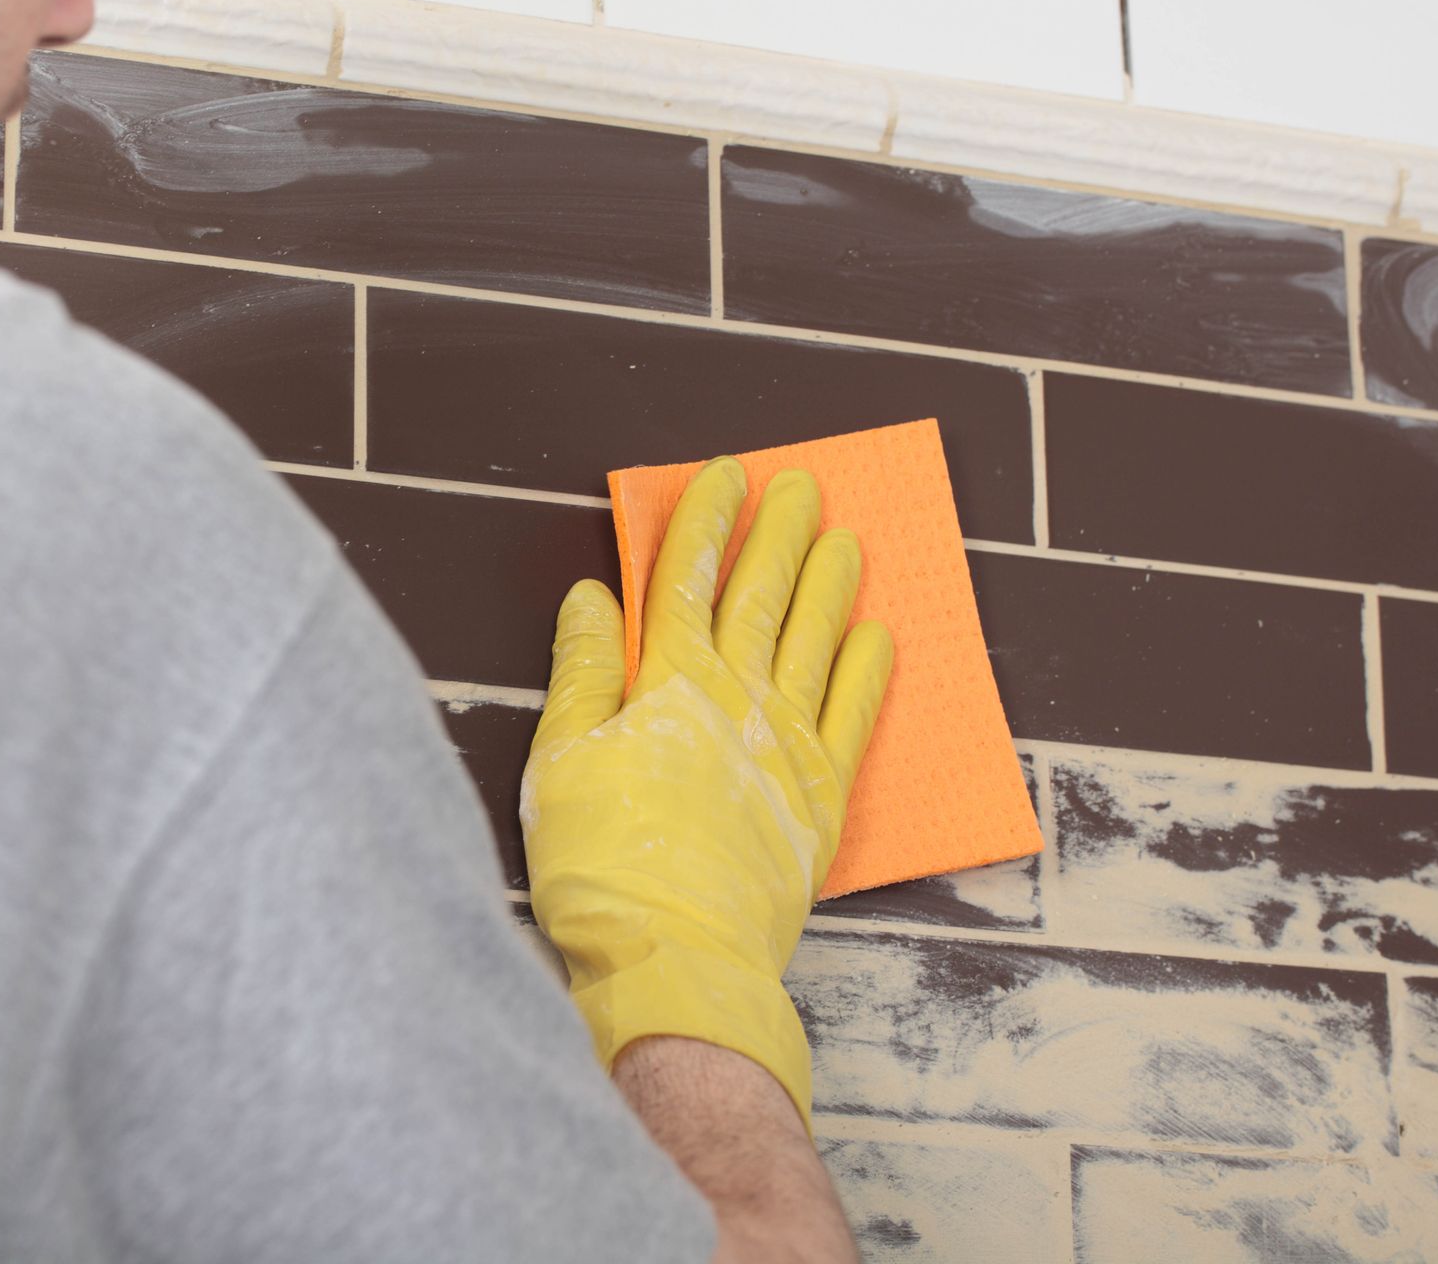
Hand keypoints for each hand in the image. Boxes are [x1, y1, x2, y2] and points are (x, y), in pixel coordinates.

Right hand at [521, 458, 892, 1126]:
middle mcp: (737, 699)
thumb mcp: (561, 760)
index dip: (707, 522)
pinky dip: (865, 672)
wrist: (676, 961)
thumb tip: (593, 597)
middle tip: (802, 484)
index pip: (688, 579)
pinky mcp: (822, 797)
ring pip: (814, 642)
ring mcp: (788, 745)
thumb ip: (583, 672)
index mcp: (668, 683)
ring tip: (845, 539)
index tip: (726, 476)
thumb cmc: (603, 867)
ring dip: (828, 586)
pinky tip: (877, 635)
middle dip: (778, 534)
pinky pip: (853, 716)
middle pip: (761, 596)